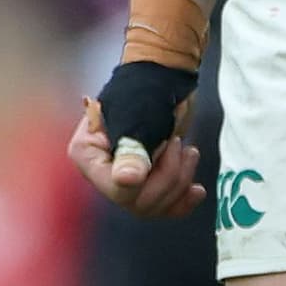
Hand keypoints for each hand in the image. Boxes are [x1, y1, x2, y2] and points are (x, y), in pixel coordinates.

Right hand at [69, 61, 205, 218]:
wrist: (165, 78)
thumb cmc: (144, 89)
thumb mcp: (136, 117)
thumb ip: (131, 149)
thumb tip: (126, 182)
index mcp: (88, 155)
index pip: (115, 188)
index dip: (145, 179)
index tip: (167, 146)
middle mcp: (102, 172)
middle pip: (136, 202)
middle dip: (167, 177)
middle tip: (177, 144)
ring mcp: (125, 179)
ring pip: (152, 206)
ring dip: (178, 181)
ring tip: (188, 151)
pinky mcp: (147, 182)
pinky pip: (163, 207)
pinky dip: (182, 200)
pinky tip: (197, 190)